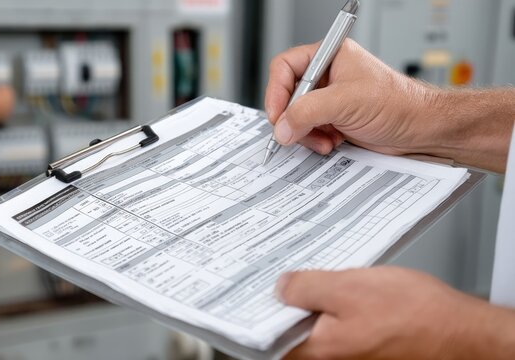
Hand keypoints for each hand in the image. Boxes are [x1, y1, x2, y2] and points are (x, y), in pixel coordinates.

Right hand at [264, 39, 435, 155]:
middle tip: (294, 132)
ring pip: (297, 117)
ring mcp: (330, 99)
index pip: (286, 67)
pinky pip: (309, 130)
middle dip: (292, 118)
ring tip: (323, 139)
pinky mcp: (334, 120)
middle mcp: (327, 76)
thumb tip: (282, 127)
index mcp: (329, 56)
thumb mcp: (345, 101)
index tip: (277, 114)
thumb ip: (307, 112)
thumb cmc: (398, 103)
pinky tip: (332, 142)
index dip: (276, 91)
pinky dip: (315, 140)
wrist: (420, 129)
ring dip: (305, 133)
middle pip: (288, 95)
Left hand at [275, 267, 514, 359]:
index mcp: (321, 351)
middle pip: (292, 332)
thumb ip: (307, 288)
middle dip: (286, 303)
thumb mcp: (349, 287)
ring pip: (315, 327)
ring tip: (310, 277)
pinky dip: (331, 308)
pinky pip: (336, 327)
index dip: (261, 312)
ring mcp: (349, 356)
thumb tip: (280, 288)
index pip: (271, 339)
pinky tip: (336, 287)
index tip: (253, 290)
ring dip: (310, 303)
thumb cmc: (415, 314)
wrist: (461, 331)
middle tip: (284, 275)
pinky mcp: (365, 347)